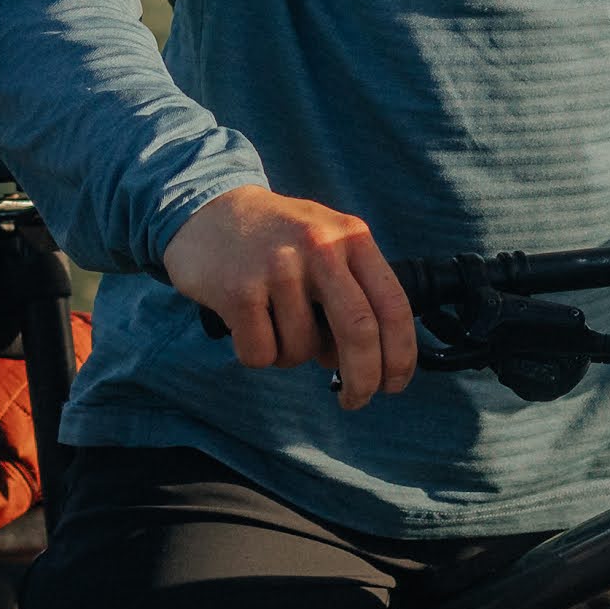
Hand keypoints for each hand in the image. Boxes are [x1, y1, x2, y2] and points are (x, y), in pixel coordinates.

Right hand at [165, 186, 415, 408]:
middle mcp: (320, 247)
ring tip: (275, 324)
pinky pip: (261, 353)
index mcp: (351, 237)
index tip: (394, 384)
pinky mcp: (239, 290)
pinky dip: (258, 353)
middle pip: (359, 332)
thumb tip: (374, 358)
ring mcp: (278, 267)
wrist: (208, 209)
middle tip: (355, 400)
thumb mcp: (327, 240)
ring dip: (292, 357)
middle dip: (363, 379)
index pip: (393, 305)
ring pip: (302, 351)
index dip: (400, 355)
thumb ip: (355, 286)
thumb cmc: (276, 238)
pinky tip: (248, 324)